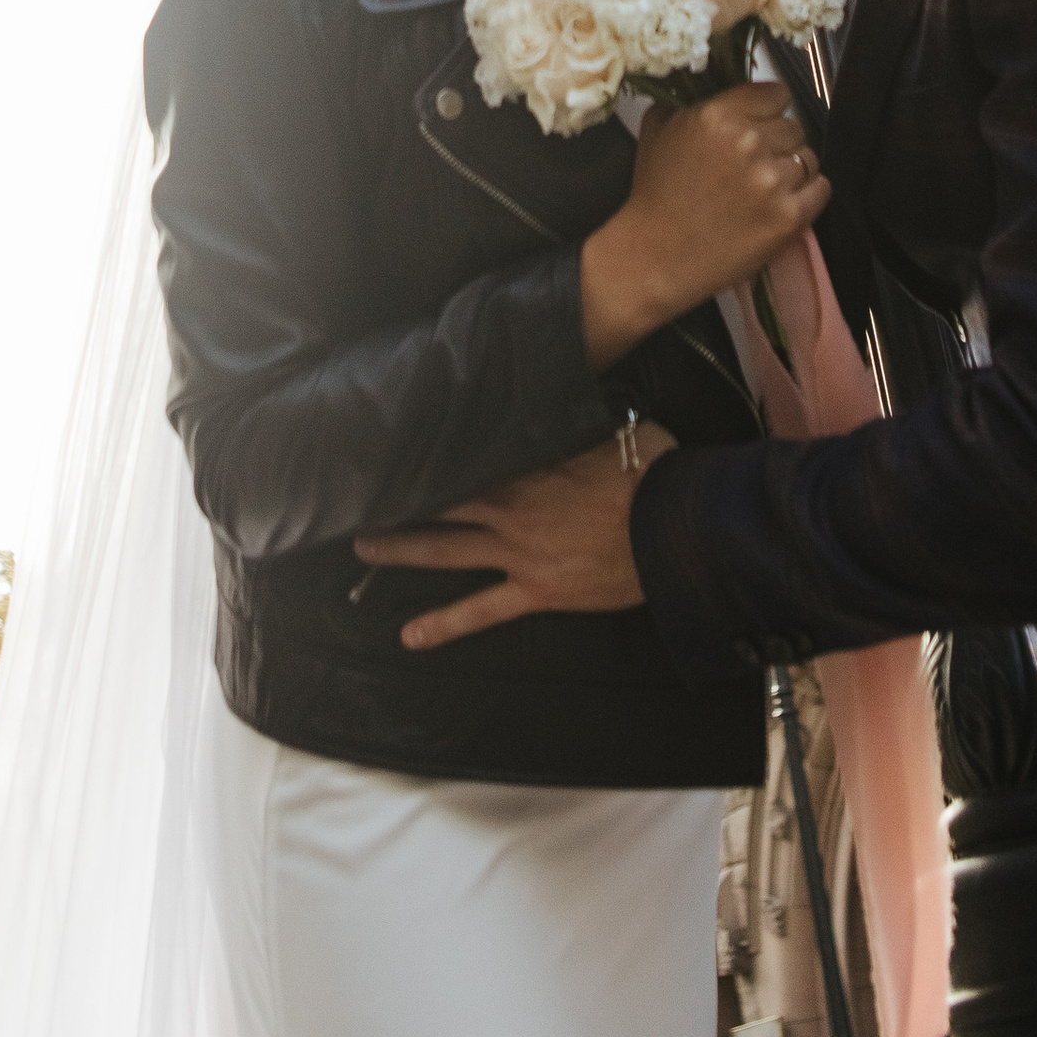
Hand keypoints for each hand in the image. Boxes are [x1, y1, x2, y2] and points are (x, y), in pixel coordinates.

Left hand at [353, 427, 673, 646]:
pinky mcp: (536, 591)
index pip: (466, 455)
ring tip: (363, 550)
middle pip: (441, 501)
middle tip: (360, 495)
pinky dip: (444, 624)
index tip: (400, 444)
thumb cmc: (652, 471)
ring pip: (446, 551)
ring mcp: (518, 553)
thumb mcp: (614, 429)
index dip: (432, 453)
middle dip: (399, 499)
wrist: (676, 525)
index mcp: (527, 465)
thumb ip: (580, 423)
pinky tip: (410, 637)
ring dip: (402, 550)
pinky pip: (481, 611)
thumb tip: (574, 399)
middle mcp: (511, 508)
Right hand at [579, 86, 828, 368]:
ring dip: (790, 170)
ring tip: (765, 189)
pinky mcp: (788, 216)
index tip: (760, 124)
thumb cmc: (654, 194)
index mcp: (718, 115)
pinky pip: (821, 188)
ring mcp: (772, 180)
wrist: (654, 257)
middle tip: (756, 163)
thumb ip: (691, 100)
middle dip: (778, 142)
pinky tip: (785, 201)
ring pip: (807, 158)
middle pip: (794, 126)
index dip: (768, 110)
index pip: (776, 94)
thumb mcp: (659, 129)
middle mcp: (749, 142)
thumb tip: (718, 83)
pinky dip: (809, 194)